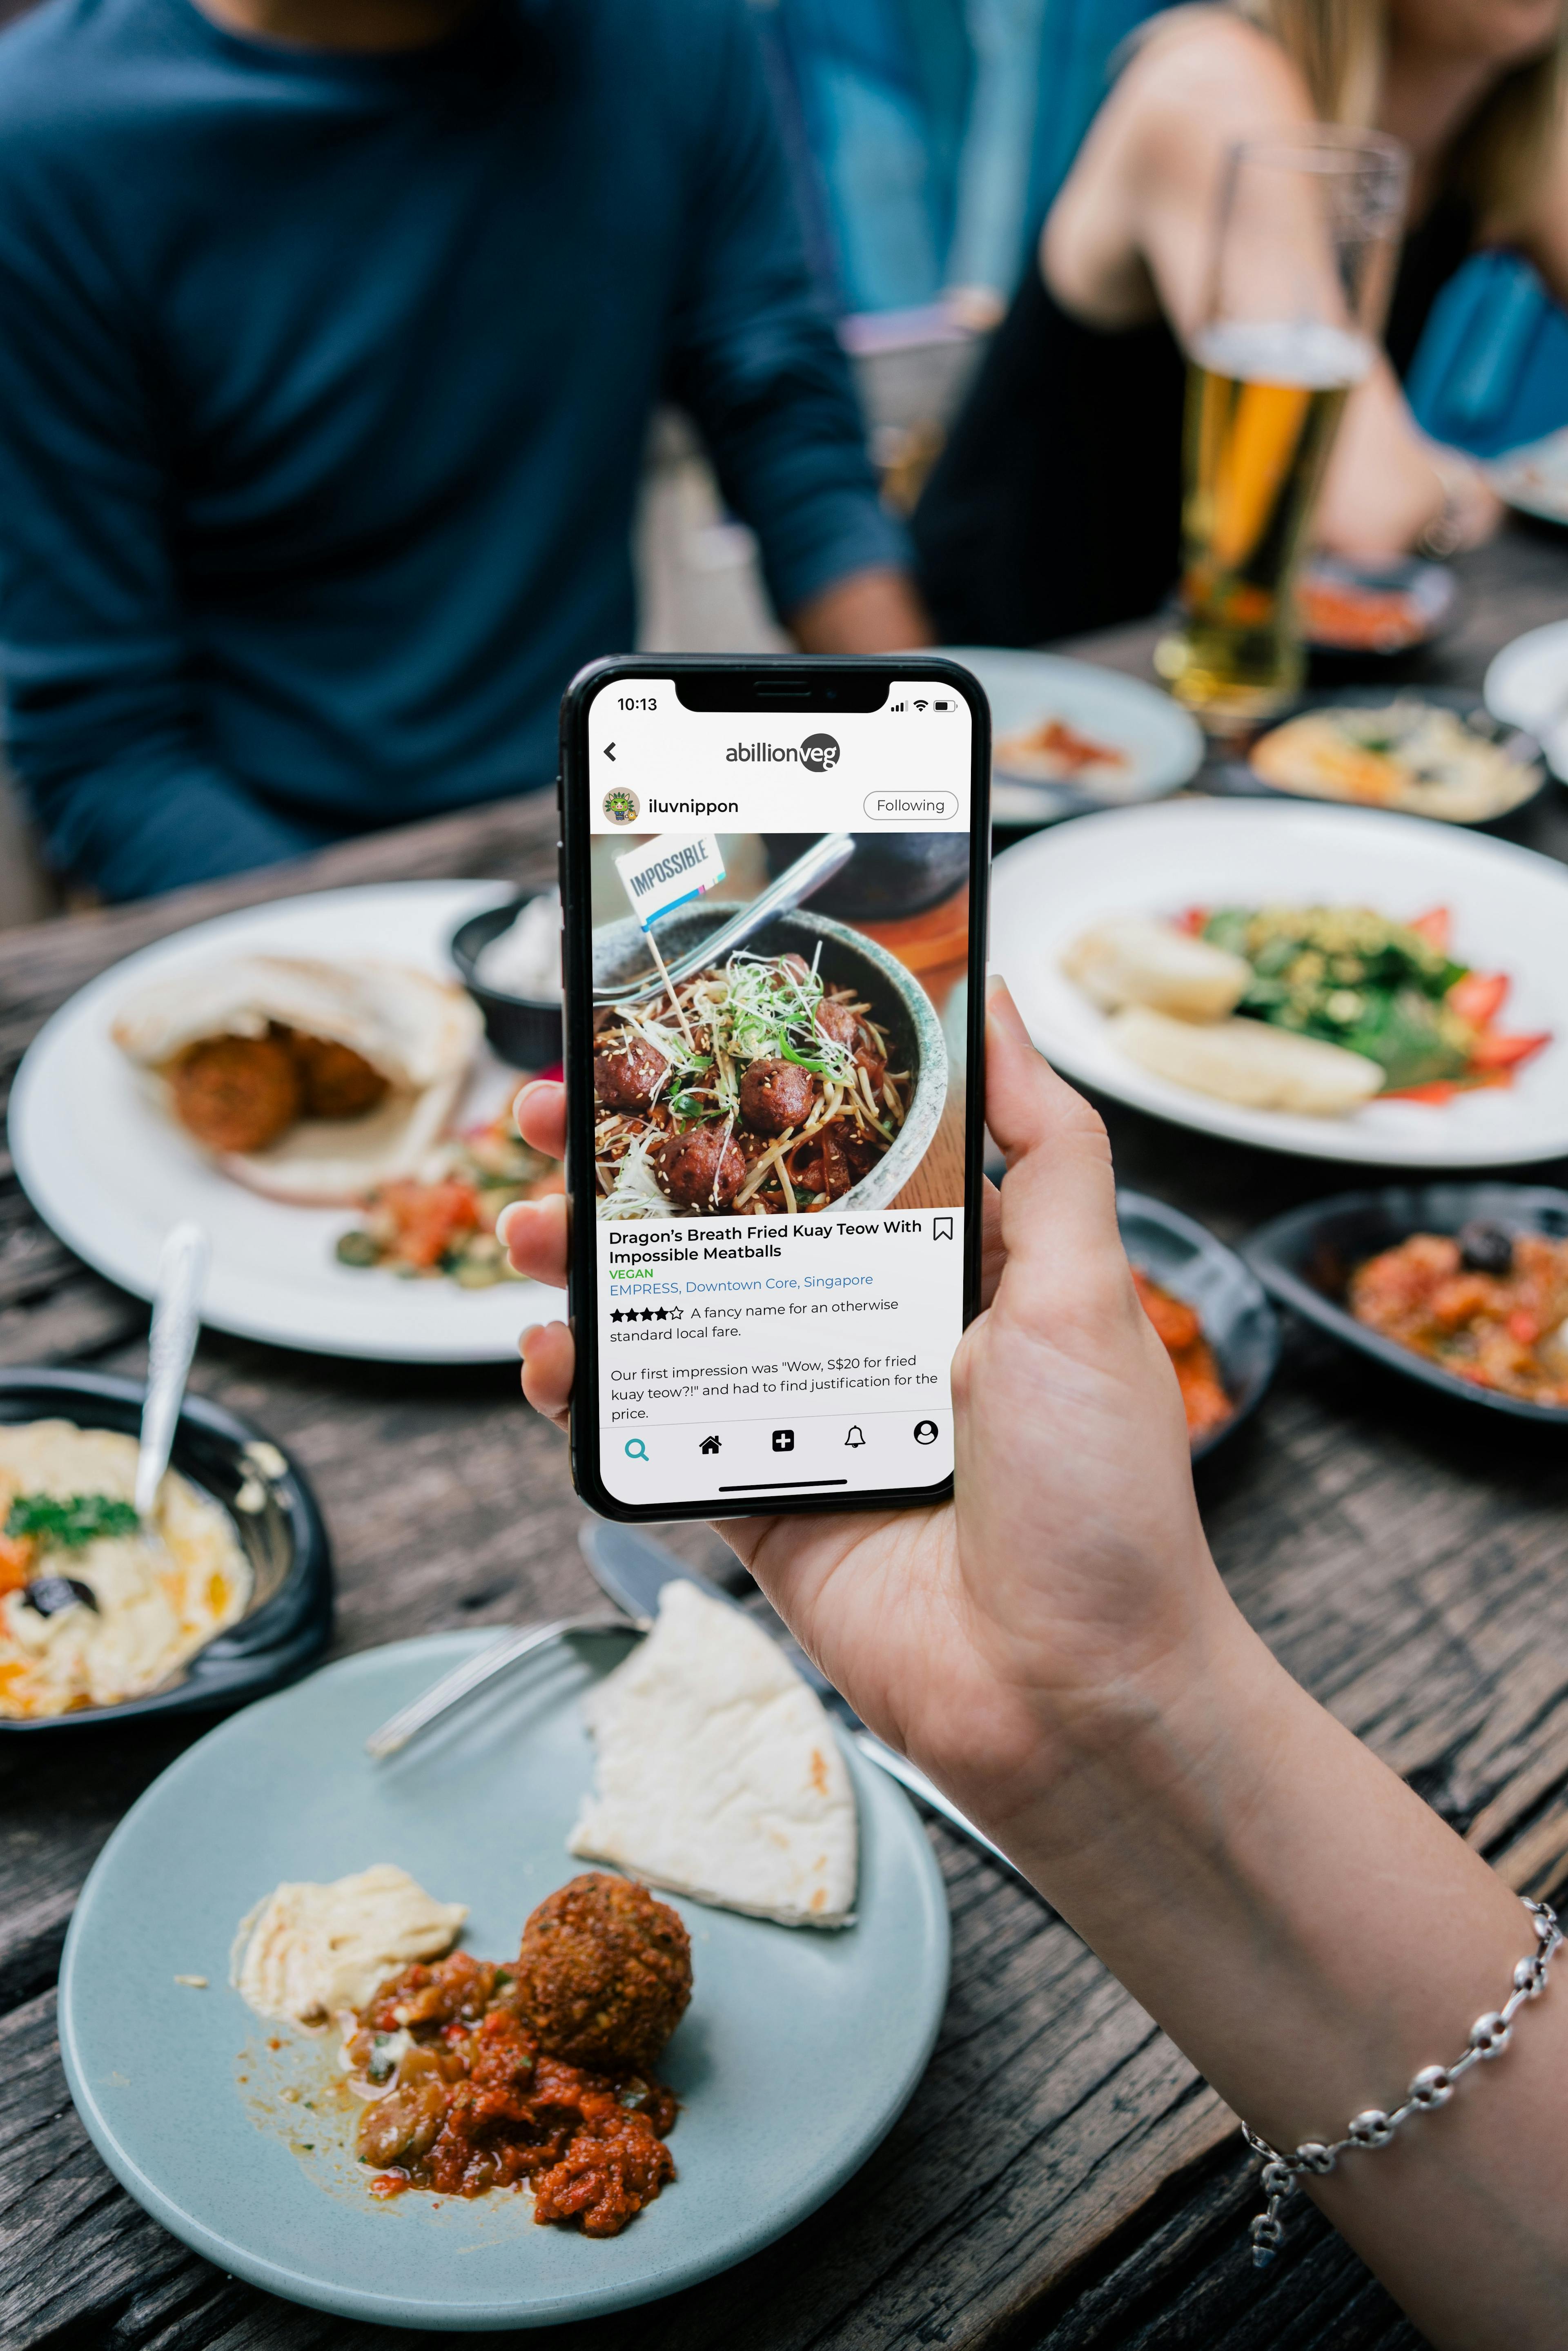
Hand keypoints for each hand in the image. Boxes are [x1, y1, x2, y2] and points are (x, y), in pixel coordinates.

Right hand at [502, 981, 1236, 1845]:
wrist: (1075, 1698)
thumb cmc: (1099, 1497)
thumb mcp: (1088, 1295)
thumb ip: (1050, 1152)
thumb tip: (1009, 1010)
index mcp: (949, 1269)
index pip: (827, 1149)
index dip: (743, 1092)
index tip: (667, 1038)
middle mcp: (869, 1331)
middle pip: (726, 1225)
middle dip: (629, 1168)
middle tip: (544, 1116)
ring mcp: (803, 1416)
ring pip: (670, 1319)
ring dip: (585, 1268)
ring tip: (523, 1228)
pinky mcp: (757, 1503)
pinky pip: (654, 1433)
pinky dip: (588, 1395)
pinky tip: (545, 1357)